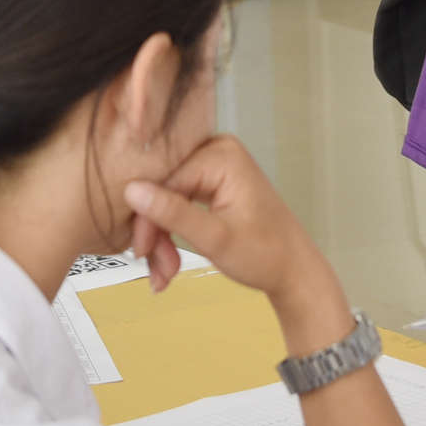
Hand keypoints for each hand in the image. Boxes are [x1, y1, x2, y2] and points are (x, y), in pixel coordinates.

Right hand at [123, 134, 348, 350]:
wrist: (293, 270)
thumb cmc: (264, 255)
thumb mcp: (215, 239)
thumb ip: (174, 213)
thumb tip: (131, 190)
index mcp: (221, 155)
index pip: (165, 181)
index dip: (147, 218)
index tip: (142, 254)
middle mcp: (216, 150)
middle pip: (163, 189)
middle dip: (156, 232)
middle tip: (157, 270)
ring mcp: (214, 165)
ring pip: (167, 199)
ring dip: (162, 238)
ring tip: (165, 274)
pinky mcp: (212, 180)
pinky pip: (179, 202)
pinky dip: (172, 232)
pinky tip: (168, 263)